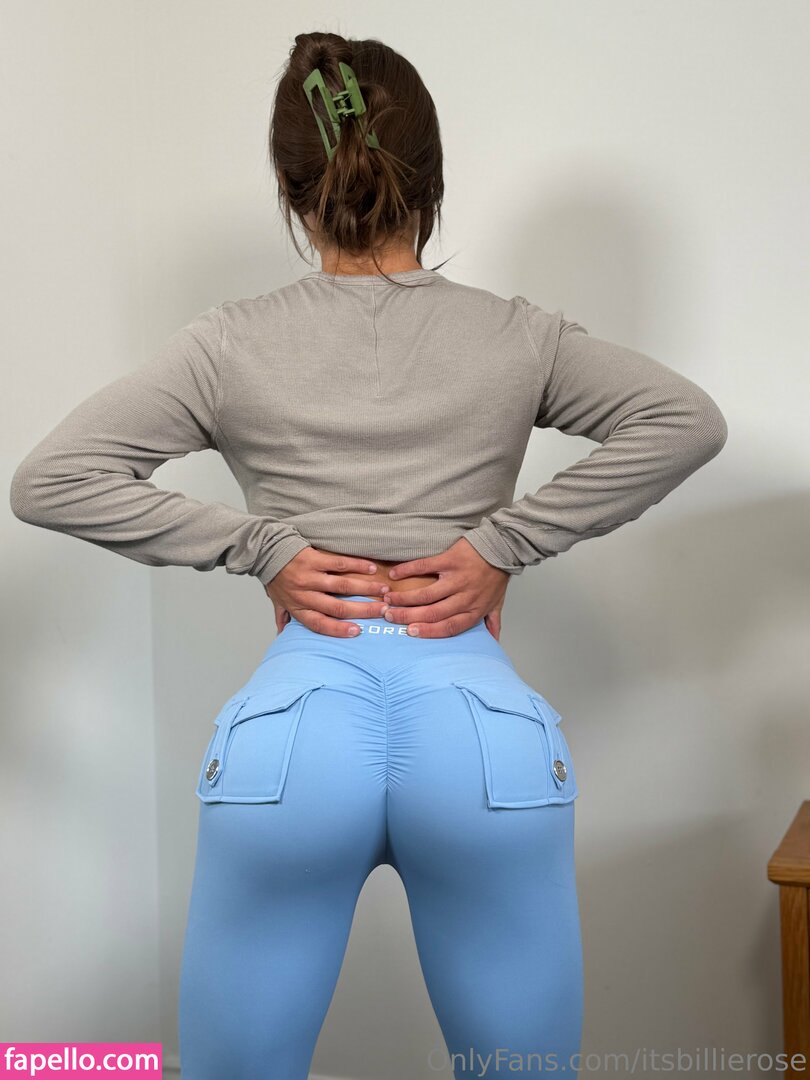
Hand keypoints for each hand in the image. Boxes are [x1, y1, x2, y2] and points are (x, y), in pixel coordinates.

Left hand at [264, 547, 390, 637]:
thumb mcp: (277, 601)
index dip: (338, 630)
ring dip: (365, 589)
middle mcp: (304, 594)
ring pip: (341, 586)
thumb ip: (283, 618)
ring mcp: (309, 576)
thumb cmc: (274, 577)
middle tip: (382, 610)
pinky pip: (339, 563)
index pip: (319, 624)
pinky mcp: (313, 558)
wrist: (264, 550)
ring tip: (382, 591)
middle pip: (336, 607)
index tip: (358, 631)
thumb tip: (282, 637)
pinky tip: (371, 568)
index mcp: (297, 607)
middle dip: (362, 610)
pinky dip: (357, 566)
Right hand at [381, 537, 509, 638]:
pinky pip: (424, 567)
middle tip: (390, 616)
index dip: (429, 631)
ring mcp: (457, 578)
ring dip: (404, 598)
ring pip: (426, 594)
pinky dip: (407, 571)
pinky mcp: (450, 559)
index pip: (450, 627)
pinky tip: (395, 575)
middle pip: (433, 613)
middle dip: (408, 617)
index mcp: (475, 610)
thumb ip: (493, 622)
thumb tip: (493, 642)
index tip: (411, 632)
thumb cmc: (497, 576)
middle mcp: (465, 597)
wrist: (503, 547)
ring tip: (389, 599)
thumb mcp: (497, 602)